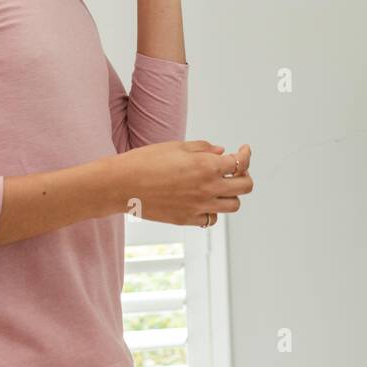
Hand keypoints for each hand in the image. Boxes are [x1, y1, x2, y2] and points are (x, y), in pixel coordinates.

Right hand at [105, 140, 252, 226]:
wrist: (120, 185)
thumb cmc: (145, 161)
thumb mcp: (177, 146)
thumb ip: (204, 149)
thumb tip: (222, 152)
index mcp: (207, 166)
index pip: (241, 163)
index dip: (246, 154)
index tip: (243, 150)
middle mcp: (207, 188)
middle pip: (245, 187)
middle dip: (244, 175)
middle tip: (236, 170)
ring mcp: (198, 207)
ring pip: (233, 205)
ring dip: (232, 194)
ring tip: (222, 186)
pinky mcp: (186, 219)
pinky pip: (211, 219)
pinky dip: (213, 210)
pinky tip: (205, 200)